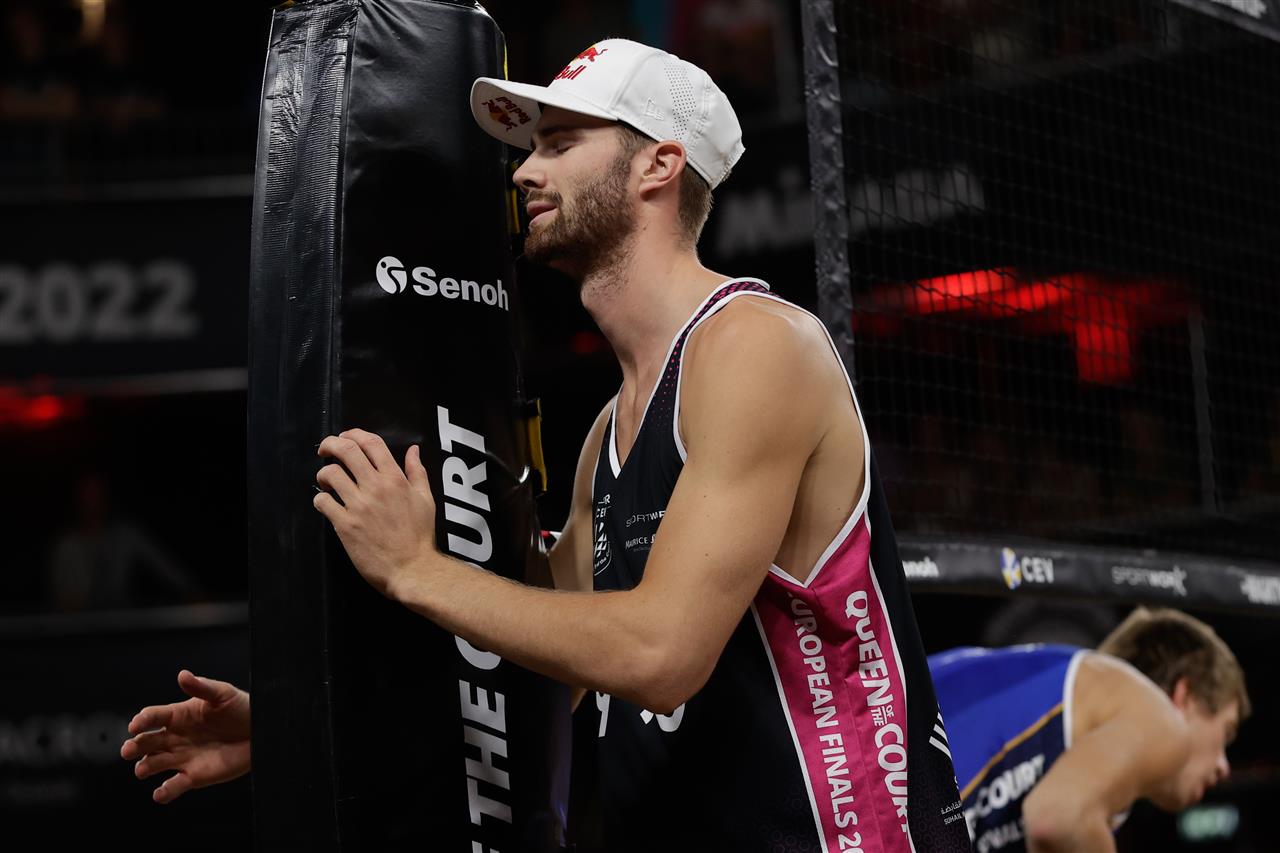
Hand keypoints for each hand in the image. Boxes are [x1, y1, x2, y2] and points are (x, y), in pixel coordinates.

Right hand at [120, 670, 250, 803]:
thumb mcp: (223, 694)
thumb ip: (201, 687)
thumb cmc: (240, 709)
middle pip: (146, 742)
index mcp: (178, 716)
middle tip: (128, 750)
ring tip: (143, 769)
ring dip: (144, 767)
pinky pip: (173, 787)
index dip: (141, 720)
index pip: (153, 717)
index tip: (135, 726)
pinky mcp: (192, 776)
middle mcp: (174, 738)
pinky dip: (164, 792)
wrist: (259, 733)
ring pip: (153, 764)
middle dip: (134, 746)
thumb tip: (182, 674)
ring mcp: (181, 758)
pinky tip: (160, 793)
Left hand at [313, 429, 437, 598]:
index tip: (345, 437)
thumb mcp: (426, 499)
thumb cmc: (420, 537)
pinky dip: (320, 499)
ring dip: (324, 474)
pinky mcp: (345, 525)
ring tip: (326, 482)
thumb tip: (414, 450)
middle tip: (325, 449)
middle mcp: (376, 488)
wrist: (412, 569)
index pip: (371, 443)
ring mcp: (359, 506)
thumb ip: (417, 472)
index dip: (353, 434)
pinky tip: (326, 504)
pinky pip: (323, 502)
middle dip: (330, 444)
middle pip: (346, 451)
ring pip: (330, 474)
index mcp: (396, 479)